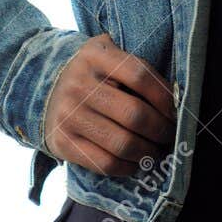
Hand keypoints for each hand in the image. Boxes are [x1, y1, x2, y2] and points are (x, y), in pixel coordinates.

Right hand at [42, 32, 176, 177]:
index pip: (140, 76)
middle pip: (135, 114)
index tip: (177, 111)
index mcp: (94, 56)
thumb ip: (135, 67)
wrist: (44, 91)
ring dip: (149, 152)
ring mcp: (68, 115)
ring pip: (123, 143)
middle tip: (171, 136)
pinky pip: (105, 163)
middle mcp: (78, 85)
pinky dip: (128, 167)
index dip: (165, 97)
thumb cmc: (92, 74)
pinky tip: (136, 162)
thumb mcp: (107, 55)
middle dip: (162, 130)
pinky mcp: (63, 143)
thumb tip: (177, 98)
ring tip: (158, 151)